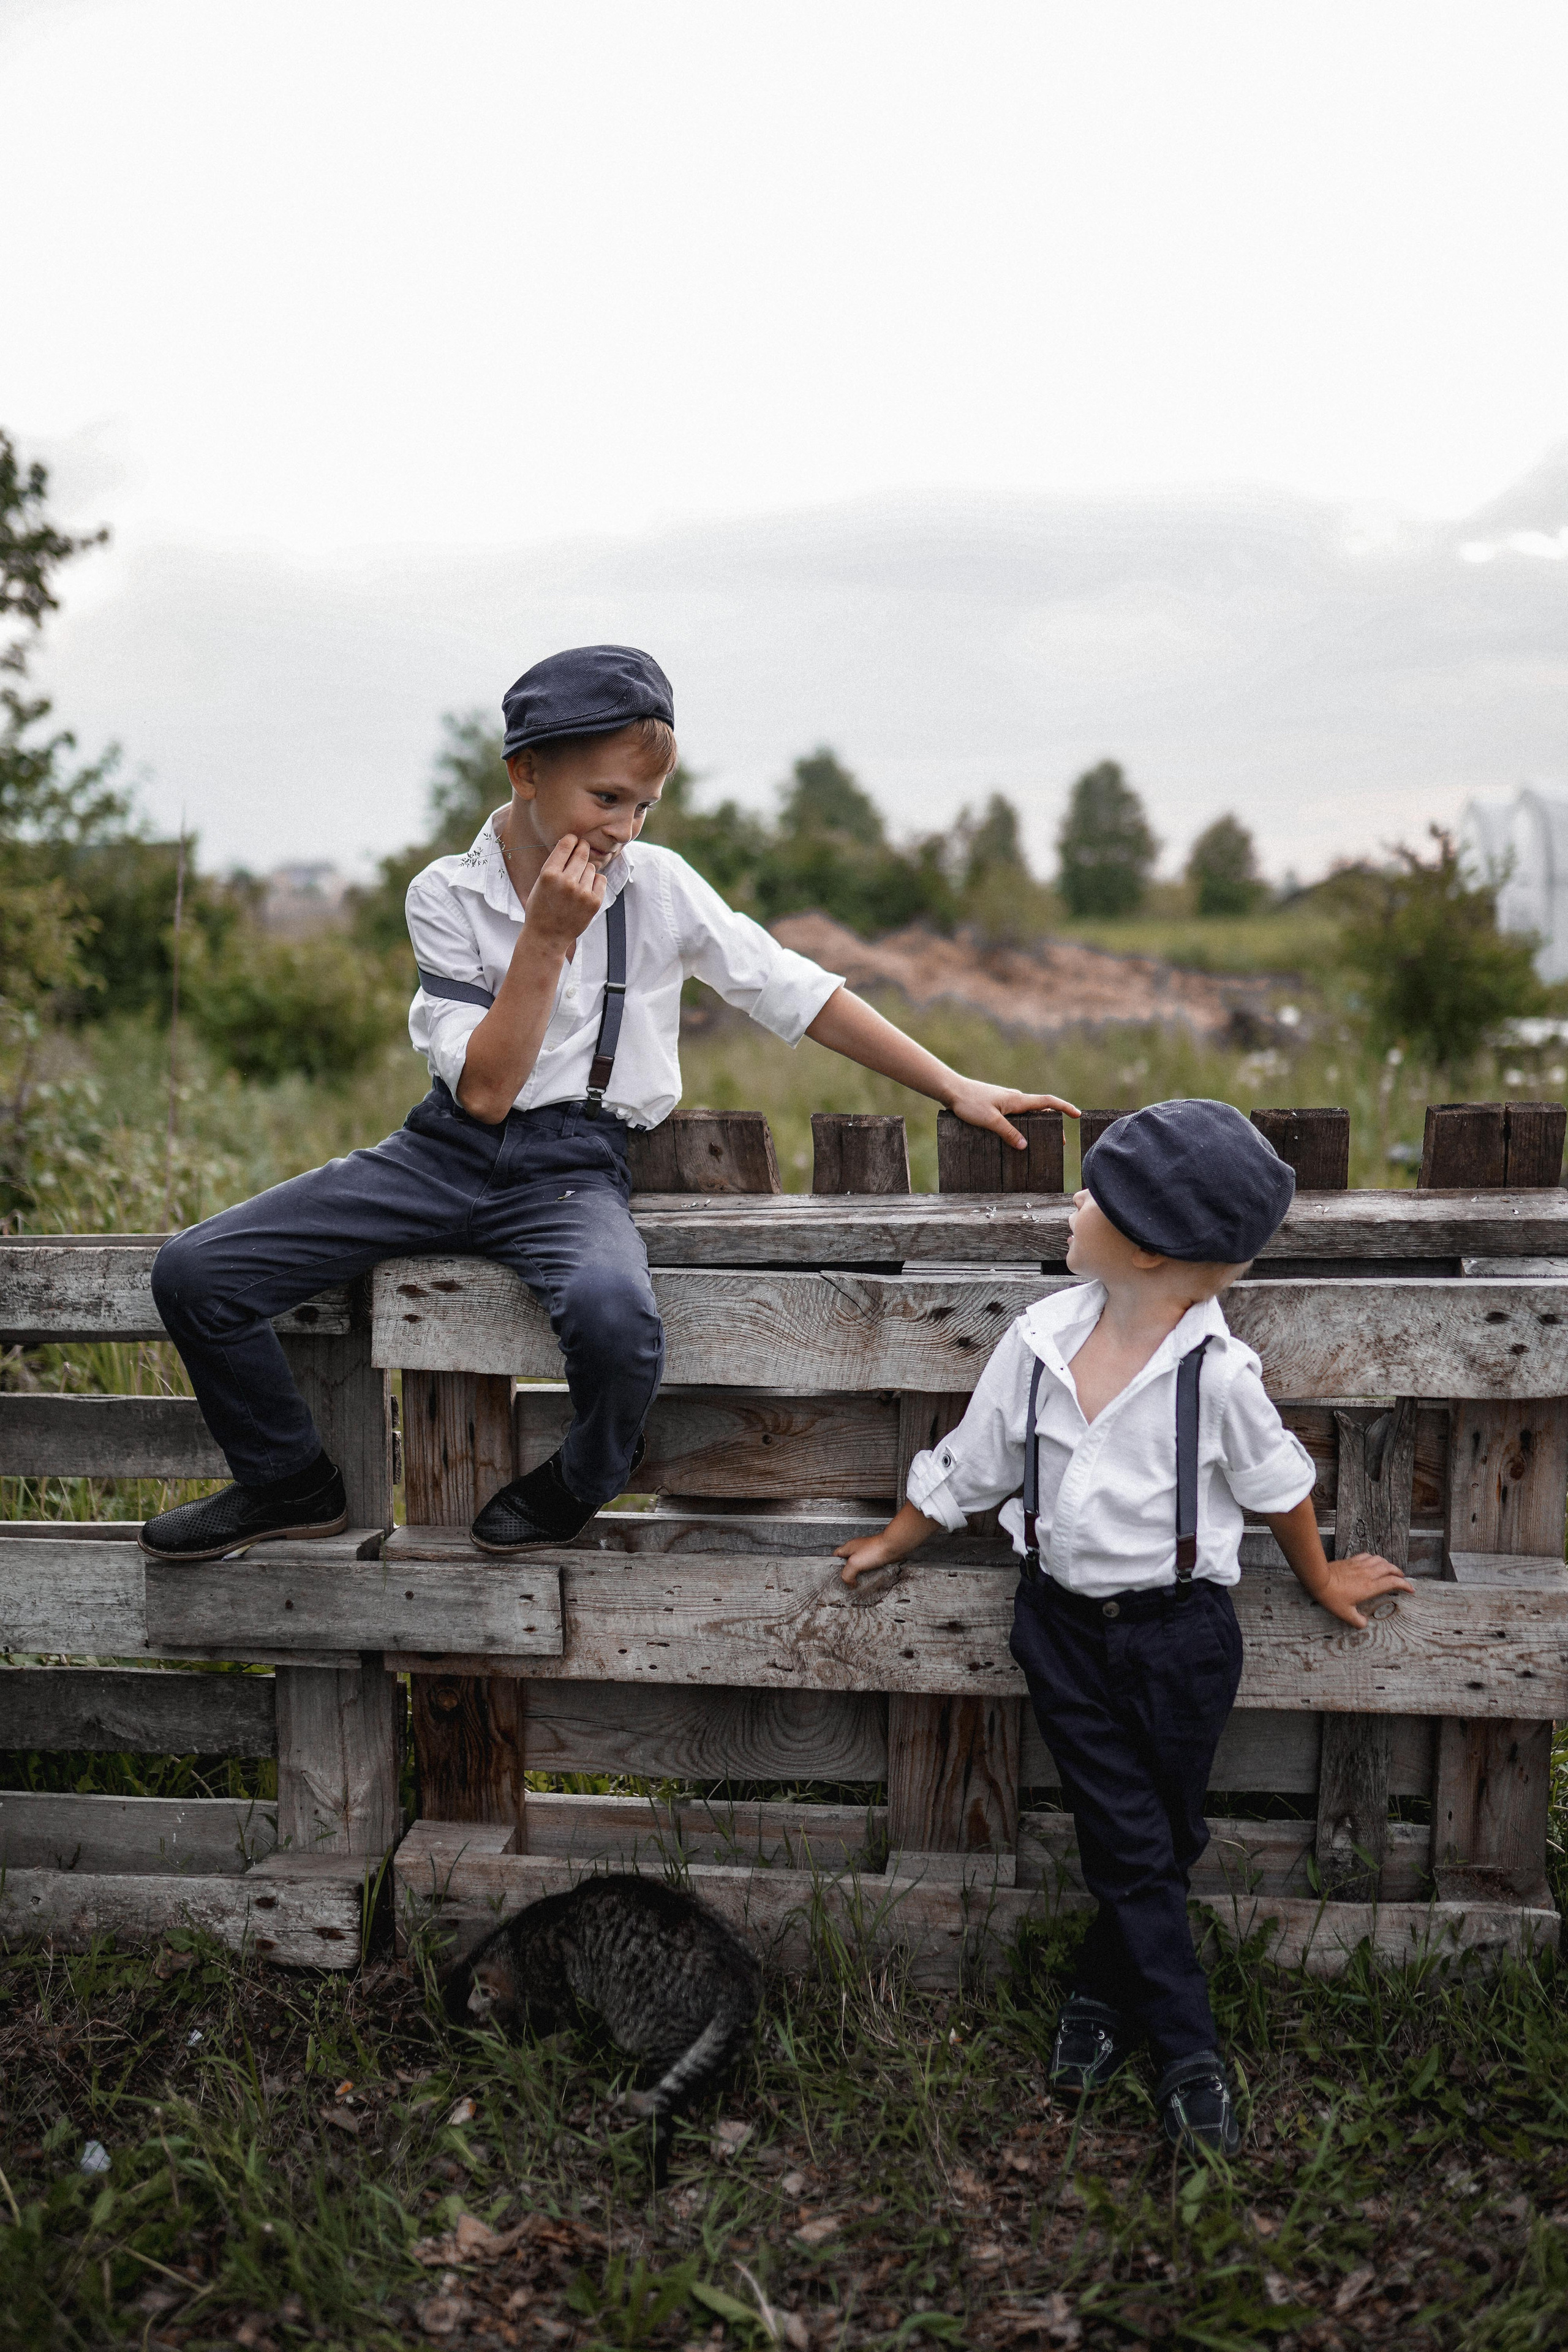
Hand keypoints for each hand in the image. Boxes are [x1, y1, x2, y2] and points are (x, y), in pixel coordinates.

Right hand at [524, 834, 605, 952]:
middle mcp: (566, 882)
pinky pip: (600, 879)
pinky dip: (595, 882)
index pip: (566, 844)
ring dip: (586, 871)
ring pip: (591, 867)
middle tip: (581, 849)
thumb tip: (574, 844)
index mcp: (549, 874)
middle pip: (582, 852)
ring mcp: (581, 893)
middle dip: (582, 848)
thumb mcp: (540, 882)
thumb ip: (556, 864)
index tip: (573, 840)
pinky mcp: (594, 902)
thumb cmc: (541, 907)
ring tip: (576, 883)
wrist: (547, 936)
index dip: (571, 839)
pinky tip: (585, 890)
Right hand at [835, 1530, 906, 1586]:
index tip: (834, 1574)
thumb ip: (847, 1575)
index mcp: (848, 1547)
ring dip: (859, 1574)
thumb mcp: (854, 1563)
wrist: (893, 1547)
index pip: (835, 1556)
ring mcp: (867, 1553)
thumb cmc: (875, 1549)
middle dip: (848, 1572)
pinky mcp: (876, 1558)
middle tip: (848, 1580)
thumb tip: (849, 1583)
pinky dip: (868, 1573)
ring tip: (859, 1581)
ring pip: (859, 1566)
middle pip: (847, 1563)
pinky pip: (869, 1568)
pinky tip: (870, 1577)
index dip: (833, 1565)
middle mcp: (857, 1550)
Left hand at [945, 1079, 1080, 1151]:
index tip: (1077, 1115)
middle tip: (1060, 1142)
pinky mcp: (997, 1104)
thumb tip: (1025, 1146)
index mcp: (1017, 1100)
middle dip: (1053, 1123)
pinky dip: (1024, 1122)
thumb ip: (1008, 1133)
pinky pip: (1017, 1113)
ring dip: (1038, 1124)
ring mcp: (1006, 1100)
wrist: (951, 1090)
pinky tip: (1018, 1133)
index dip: (1064, 1108)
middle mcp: (1015, 1098)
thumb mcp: (990, 1121)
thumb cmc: (969, 1103)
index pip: (1047, 1102)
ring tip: (1041, 1141)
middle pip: (1040, 1109)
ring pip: (1028, 1112)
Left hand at [1304, 1550, 1415, 1629]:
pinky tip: (1373, 1561)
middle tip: (1402, 1578)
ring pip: (1380, 1560)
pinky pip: (1367, 1556)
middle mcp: (1368, 1574)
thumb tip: (1364, 1624)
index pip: (1393, 1583)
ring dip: (1388, 1564)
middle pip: (1389, 1568)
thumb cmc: (1332, 1597)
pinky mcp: (1351, 1560)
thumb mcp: (1345, 1614)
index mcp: (1370, 1587)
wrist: (1318, 1579)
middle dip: (1399, 1573)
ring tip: (1390, 1569)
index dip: (1405, 1585)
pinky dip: (1375, 1558)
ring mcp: (1360, 1565)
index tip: (1411, 1589)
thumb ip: (1357, 1621)